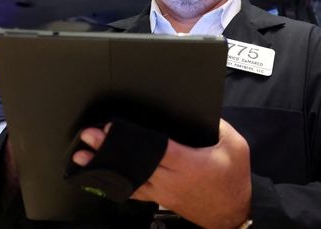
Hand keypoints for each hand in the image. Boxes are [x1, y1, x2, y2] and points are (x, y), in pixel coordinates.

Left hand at [73, 119, 251, 228]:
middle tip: (89, 137)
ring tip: (85, 157)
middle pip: (134, 162)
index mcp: (187, 163)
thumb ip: (217, 125)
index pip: (152, 148)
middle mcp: (171, 179)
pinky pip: (136, 190)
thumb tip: (201, 109)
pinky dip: (118, 182)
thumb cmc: (234, 178)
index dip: (129, 138)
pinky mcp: (162, 199)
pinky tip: (103, 177)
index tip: (111, 128)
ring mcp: (164, 192)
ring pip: (130, 178)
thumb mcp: (235, 145)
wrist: (236, 211)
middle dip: (110, 149)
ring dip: (107, 167)